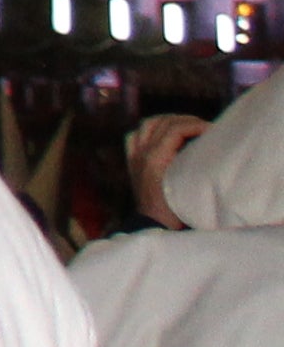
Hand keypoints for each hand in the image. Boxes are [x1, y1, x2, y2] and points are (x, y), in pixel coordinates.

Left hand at [136, 112, 209, 227]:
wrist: (155, 225)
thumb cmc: (177, 210)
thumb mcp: (191, 185)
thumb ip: (195, 162)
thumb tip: (209, 144)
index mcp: (155, 157)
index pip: (176, 128)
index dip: (196, 125)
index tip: (213, 129)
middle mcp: (142, 152)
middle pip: (163, 122)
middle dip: (186, 120)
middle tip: (205, 127)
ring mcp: (135, 155)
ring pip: (148, 124)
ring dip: (168, 121)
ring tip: (187, 125)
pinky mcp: (132, 161)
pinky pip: (136, 135)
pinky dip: (149, 129)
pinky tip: (162, 132)